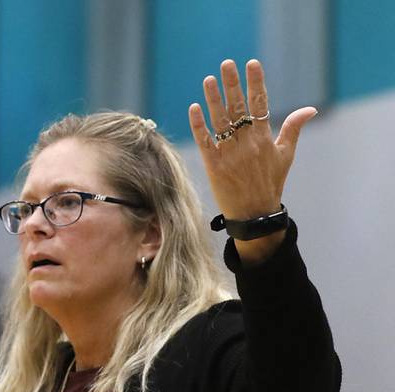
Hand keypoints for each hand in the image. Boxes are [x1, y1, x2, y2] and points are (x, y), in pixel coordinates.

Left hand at [189, 59, 316, 263]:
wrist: (255, 214)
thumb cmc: (270, 183)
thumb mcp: (286, 156)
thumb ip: (293, 129)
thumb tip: (310, 109)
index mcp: (265, 139)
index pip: (261, 104)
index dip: (256, 83)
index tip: (251, 63)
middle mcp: (247, 144)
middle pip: (239, 108)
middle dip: (233, 84)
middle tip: (227, 64)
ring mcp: (230, 155)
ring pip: (220, 121)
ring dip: (213, 99)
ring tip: (209, 79)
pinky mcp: (214, 166)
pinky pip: (205, 142)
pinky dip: (199, 125)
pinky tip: (194, 108)